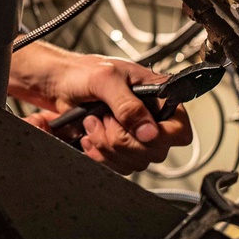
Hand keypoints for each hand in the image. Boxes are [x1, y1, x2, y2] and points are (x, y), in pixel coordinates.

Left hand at [12, 45, 192, 173]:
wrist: (58, 83)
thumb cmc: (82, 72)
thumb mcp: (105, 79)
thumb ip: (128, 105)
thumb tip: (150, 132)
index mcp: (158, 96)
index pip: (180, 129)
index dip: (163, 136)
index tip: (140, 132)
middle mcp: (150, 118)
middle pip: (155, 152)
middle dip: (121, 139)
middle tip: (103, 118)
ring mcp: (134, 135)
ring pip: (135, 162)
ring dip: (106, 146)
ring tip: (92, 122)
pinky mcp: (117, 147)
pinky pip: (118, 166)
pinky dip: (99, 155)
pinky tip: (89, 136)